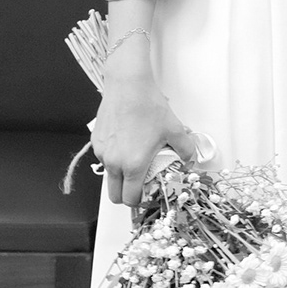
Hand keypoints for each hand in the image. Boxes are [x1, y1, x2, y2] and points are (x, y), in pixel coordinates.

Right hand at [91, 74, 193, 210]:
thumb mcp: (175, 129)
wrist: (128, 86)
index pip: (131, 199)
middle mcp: (113, 163)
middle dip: (128, 195)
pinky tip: (129, 144)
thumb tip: (190, 159)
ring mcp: (102, 153)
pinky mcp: (96, 142)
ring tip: (138, 159)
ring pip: (110, 176)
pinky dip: (115, 159)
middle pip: (115, 195)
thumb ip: (186, 150)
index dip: (141, 201)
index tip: (149, 195)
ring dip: (121, 176)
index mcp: (133, 165)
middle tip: (142, 185)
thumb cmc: (149, 106)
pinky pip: (105, 159)